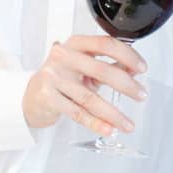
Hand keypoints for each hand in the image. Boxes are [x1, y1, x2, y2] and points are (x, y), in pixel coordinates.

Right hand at [23, 34, 146, 136]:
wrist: (30, 95)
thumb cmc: (61, 78)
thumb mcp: (84, 66)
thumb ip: (108, 65)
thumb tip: (134, 70)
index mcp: (75, 44)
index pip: (105, 44)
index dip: (127, 55)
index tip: (142, 68)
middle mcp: (63, 57)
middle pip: (101, 70)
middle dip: (126, 85)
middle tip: (141, 95)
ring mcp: (53, 77)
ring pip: (90, 97)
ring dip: (113, 113)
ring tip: (128, 123)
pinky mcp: (48, 97)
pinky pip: (78, 113)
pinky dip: (96, 123)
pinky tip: (109, 129)